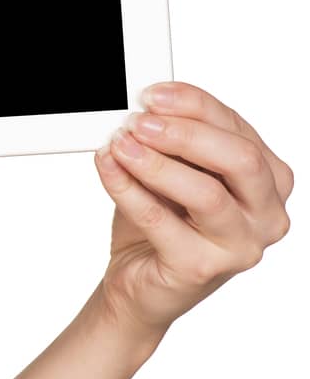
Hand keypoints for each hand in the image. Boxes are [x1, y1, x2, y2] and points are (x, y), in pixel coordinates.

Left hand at [93, 81, 292, 344]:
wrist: (140, 285)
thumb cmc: (164, 224)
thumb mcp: (175, 174)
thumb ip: (175, 144)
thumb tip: (149, 110)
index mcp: (270, 181)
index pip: (238, 129)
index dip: (194, 104)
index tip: (152, 94)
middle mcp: (267, 216)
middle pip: (238, 159)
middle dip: (184, 133)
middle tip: (139, 120)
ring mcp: (240, 247)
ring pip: (205, 193)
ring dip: (156, 162)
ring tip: (120, 143)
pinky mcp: (201, 269)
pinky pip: (162, 221)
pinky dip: (128, 188)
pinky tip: (108, 167)